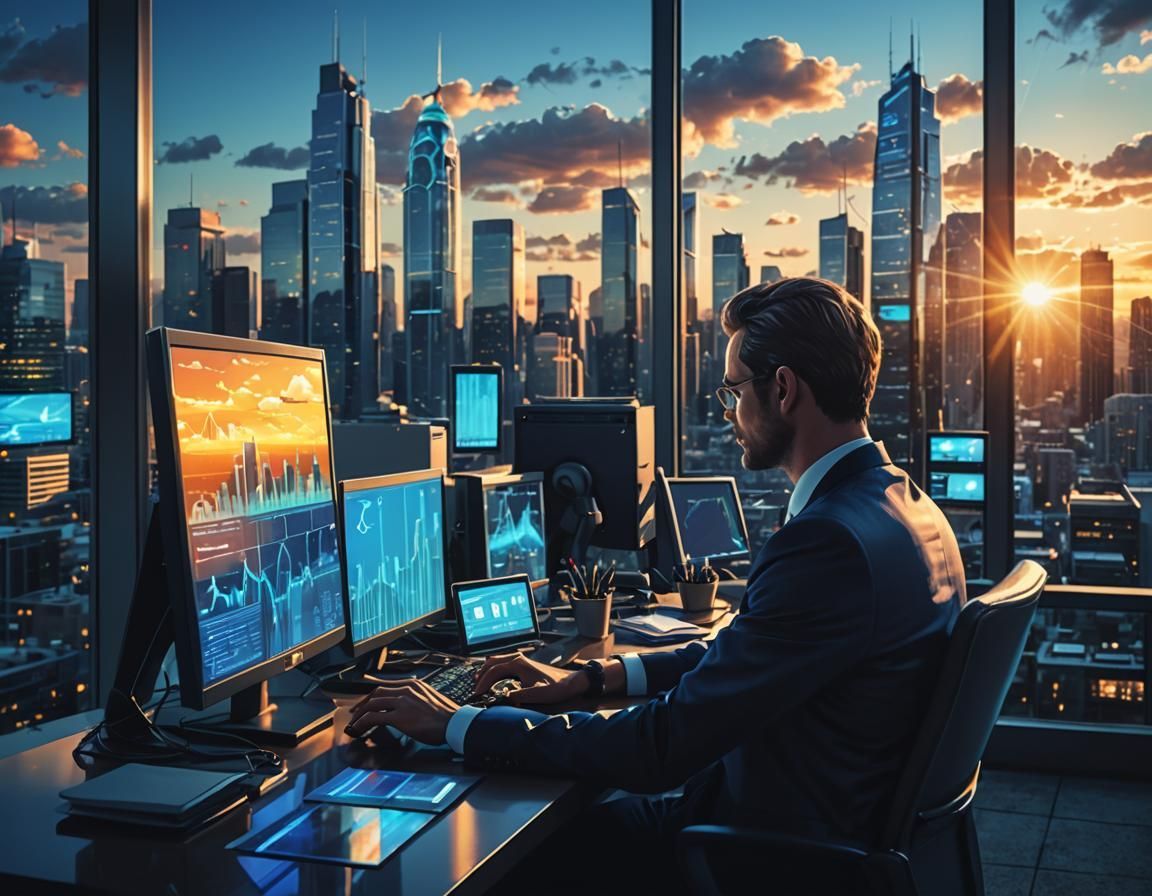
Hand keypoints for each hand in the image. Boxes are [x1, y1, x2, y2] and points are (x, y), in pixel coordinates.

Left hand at [346, 678, 458, 745]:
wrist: (454, 724)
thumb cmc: (446, 716)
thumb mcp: (430, 699)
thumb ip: (417, 699)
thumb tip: (408, 707)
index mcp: (414, 685)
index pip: (387, 687)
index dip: (373, 696)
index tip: (367, 703)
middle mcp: (406, 690)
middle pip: (377, 693)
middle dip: (364, 703)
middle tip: (356, 713)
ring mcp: (402, 702)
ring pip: (373, 703)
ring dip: (361, 713)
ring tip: (355, 723)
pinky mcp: (400, 716)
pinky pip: (374, 717)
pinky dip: (363, 722)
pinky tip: (359, 729)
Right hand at [473, 652, 587, 706]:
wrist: (570, 682)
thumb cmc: (556, 688)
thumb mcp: (538, 694)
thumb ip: (520, 695)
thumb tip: (504, 697)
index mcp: (518, 664)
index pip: (493, 671)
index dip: (483, 682)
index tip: (477, 693)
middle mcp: (517, 658)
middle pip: (491, 663)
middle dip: (481, 676)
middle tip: (476, 689)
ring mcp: (520, 660)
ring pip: (496, 661)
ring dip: (486, 672)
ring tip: (480, 684)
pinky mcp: (522, 664)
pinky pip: (502, 663)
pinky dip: (493, 670)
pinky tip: (493, 680)